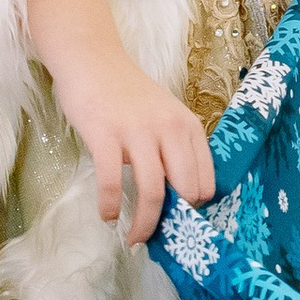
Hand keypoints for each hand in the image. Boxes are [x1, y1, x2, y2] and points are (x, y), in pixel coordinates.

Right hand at [46, 40, 214, 242]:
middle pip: (185, 191)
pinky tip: (107, 216)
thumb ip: (175, 149)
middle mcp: (170, 129)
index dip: (193, 210)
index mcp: (189, 127)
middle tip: (156, 235)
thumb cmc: (128, 94)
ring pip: (152, 192)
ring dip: (143, 225)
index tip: (178, 223)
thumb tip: (179, 199)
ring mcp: (138, 131)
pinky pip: (111, 182)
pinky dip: (109, 206)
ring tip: (132, 239)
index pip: (206, 182)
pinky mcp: (105, 134)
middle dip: (173, 223)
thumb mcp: (165, 117)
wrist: (93, 60)